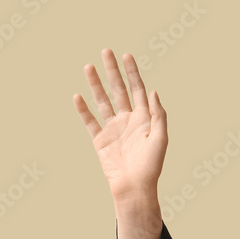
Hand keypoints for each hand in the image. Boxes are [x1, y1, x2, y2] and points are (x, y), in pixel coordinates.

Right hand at [74, 49, 167, 203]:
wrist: (134, 187)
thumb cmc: (151, 166)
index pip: (137, 89)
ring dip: (96, 84)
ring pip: (103, 101)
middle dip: (113, 71)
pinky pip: (90, 121)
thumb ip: (158, 115)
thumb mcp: (161, 139)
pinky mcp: (100, 139)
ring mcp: (113, 128)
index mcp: (144, 118)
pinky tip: (78, 95)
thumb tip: (153, 91)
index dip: (132, 73)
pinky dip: (83, 109)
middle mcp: (127, 120)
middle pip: (119, 90)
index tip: (126, 55)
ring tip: (89, 66)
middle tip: (106, 51)